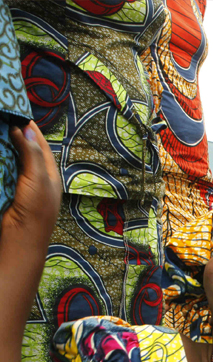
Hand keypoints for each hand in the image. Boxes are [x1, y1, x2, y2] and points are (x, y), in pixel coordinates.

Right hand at [3, 121, 60, 242]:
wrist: (21, 238)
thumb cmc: (35, 209)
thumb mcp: (38, 179)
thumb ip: (32, 154)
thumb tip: (24, 130)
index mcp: (48, 173)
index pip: (39, 144)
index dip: (29, 129)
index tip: (17, 112)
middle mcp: (35, 177)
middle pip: (24, 150)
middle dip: (13, 134)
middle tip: (1, 117)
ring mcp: (20, 184)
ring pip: (11, 159)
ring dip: (3, 145)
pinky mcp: (7, 190)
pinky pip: (2, 170)